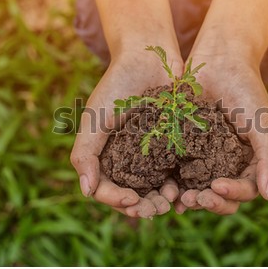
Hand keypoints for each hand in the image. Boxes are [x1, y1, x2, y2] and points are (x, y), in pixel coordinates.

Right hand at [70, 50, 181, 217]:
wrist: (149, 58)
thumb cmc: (117, 86)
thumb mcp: (95, 119)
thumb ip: (86, 153)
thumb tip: (86, 192)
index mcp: (105, 156)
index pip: (105, 189)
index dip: (116, 200)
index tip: (132, 201)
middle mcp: (126, 159)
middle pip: (130, 195)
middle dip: (142, 207)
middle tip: (156, 210)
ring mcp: (150, 155)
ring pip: (152, 189)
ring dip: (159, 200)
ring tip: (170, 201)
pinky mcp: (171, 146)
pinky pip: (173, 173)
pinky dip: (176, 185)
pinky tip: (182, 189)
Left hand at [178, 51, 267, 214]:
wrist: (220, 61)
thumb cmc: (246, 91)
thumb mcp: (261, 124)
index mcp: (251, 162)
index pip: (246, 190)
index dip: (233, 194)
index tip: (217, 187)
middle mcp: (229, 165)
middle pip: (223, 197)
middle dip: (211, 202)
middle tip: (195, 199)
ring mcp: (205, 158)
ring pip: (200, 190)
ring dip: (192, 199)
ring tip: (179, 198)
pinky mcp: (184, 149)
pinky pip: (179, 173)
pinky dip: (174, 185)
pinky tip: (166, 190)